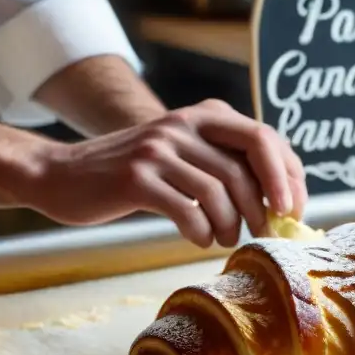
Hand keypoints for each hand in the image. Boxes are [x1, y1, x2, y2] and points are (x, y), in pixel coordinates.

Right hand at [30, 99, 307, 247]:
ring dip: (232, 225)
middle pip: (246, 166)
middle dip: (265, 207)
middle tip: (265, 232)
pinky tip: (198, 239)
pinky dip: (201, 232)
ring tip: (224, 238)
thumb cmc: (133, 176)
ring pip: (219, 192)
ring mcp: (157, 149)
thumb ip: (223, 164)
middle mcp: (182, 125)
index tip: (294, 210)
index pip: (264, 137)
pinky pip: (187, 210)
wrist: (60, 175)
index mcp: (202, 115)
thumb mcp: (181, 154)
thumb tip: (280, 203)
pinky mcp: (135, 178)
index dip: (289, 175)